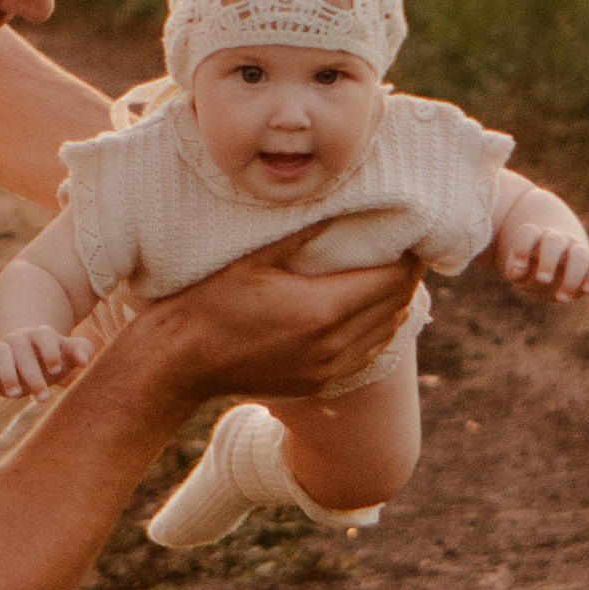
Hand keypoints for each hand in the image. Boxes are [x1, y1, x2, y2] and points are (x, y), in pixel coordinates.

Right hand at [0, 324, 91, 398]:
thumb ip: (80, 351)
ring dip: (7, 373)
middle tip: (44, 398)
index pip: (44, 335)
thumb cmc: (49, 361)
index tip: (56, 370)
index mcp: (39, 335)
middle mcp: (18, 339)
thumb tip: (85, 361)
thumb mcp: (66, 357)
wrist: (23, 363)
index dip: (50, 351)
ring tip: (16, 394)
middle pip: (22, 349)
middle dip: (33, 375)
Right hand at [147, 238, 419, 406]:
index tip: (405, 236)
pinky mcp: (319, 384)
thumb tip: (345, 205)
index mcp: (322, 310)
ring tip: (380, 277)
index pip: (395, 281)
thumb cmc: (210, 302)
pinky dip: (372, 330)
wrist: (180, 362)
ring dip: (390, 305)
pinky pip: (366, 355)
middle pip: (397, 306)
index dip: (408, 257)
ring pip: (386, 333)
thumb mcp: (255, 258)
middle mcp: (333, 346)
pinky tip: (359, 310)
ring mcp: (328, 370)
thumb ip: (305, 234)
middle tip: (396, 250)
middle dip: (403, 277)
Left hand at [500, 221, 588, 299]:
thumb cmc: (530, 270)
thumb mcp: (518, 272)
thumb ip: (517, 271)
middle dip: (548, 261)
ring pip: (580, 253)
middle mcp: (557, 239)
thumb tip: (520, 269)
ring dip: (572, 276)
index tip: (518, 266)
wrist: (551, 267)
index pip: (528, 233)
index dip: (522, 248)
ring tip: (562, 298)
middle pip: (554, 241)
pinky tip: (587, 291)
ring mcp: (576, 248)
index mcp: (535, 238)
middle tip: (543, 280)